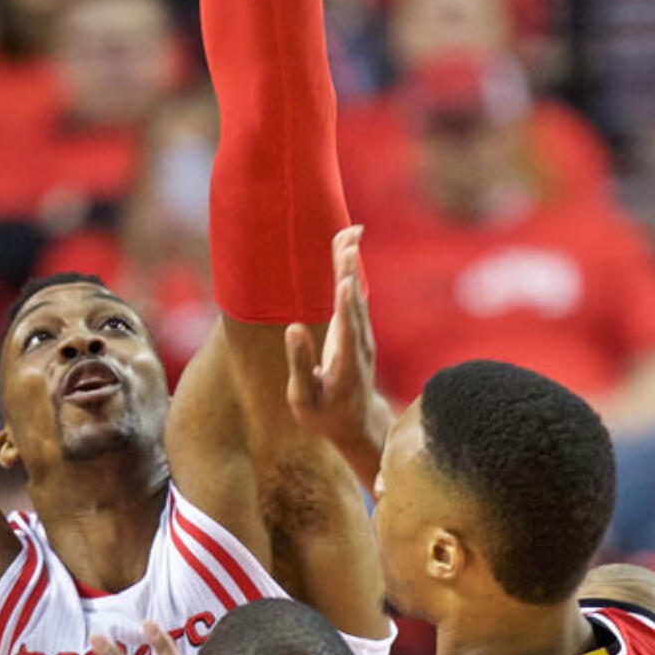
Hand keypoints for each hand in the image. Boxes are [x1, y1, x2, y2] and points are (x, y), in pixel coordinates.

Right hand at [285, 228, 385, 478]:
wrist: (356, 422)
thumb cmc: (324, 414)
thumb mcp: (304, 399)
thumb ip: (300, 364)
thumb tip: (293, 328)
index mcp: (345, 363)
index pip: (346, 330)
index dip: (345, 305)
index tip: (344, 280)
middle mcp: (359, 344)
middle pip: (354, 302)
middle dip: (350, 271)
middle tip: (348, 240)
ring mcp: (361, 334)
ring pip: (357, 293)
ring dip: (352, 262)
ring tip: (349, 231)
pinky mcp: (357, 328)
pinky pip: (354, 293)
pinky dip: (350, 269)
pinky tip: (346, 246)